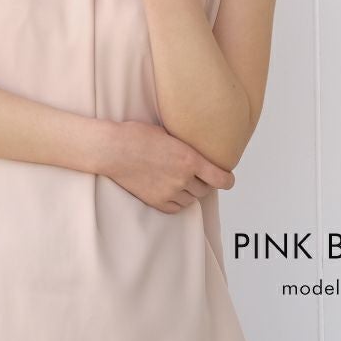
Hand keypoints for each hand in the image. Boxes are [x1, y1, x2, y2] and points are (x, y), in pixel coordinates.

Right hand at [102, 120, 234, 213]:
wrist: (113, 149)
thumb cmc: (137, 135)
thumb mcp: (169, 133)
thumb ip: (185, 148)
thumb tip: (196, 153)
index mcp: (190, 159)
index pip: (220, 178)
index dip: (227, 180)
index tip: (227, 180)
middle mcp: (183, 178)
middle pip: (205, 189)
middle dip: (204, 183)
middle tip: (197, 176)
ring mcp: (169, 192)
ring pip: (191, 200)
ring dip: (190, 192)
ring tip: (181, 182)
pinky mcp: (156, 201)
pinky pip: (176, 207)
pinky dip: (177, 201)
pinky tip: (172, 192)